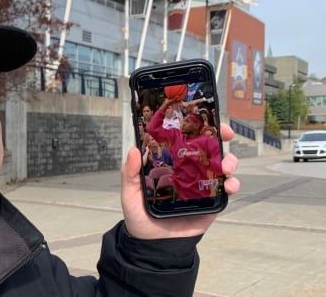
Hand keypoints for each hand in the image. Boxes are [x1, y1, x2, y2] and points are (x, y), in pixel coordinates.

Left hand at [120, 123, 239, 238]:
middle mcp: (187, 170)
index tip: (204, 118)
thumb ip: (129, 173)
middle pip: (207, 148)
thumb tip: (133, 150)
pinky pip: (227, 189)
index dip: (195, 127)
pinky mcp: (211, 202)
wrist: (154, 245)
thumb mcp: (130, 193)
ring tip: (226, 167)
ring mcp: (201, 185)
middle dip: (220, 137)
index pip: (183, 139)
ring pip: (222, 166)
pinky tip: (229, 186)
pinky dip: (233, 184)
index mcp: (169, 163)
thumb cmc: (140, 216)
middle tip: (226, 134)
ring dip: (230, 161)